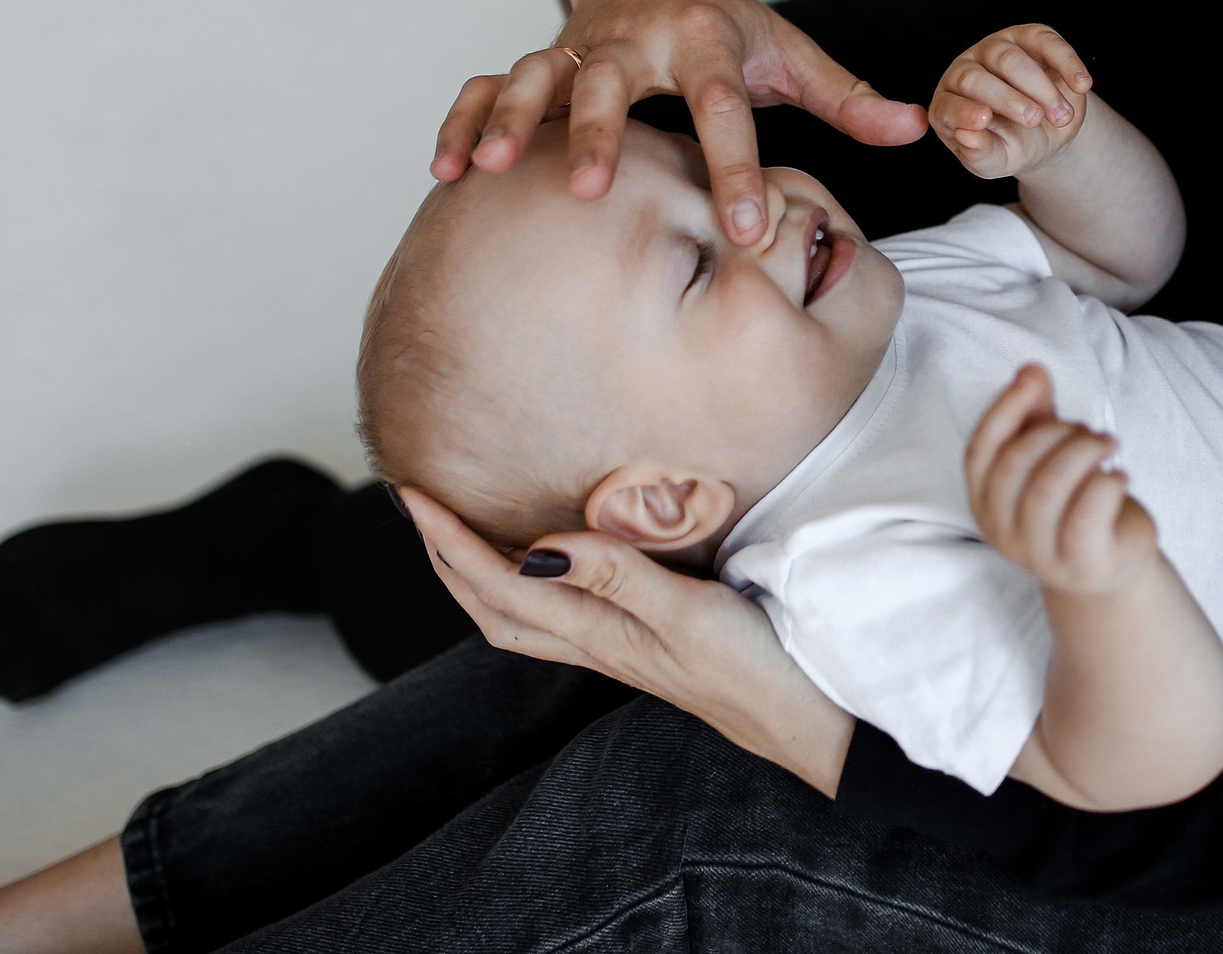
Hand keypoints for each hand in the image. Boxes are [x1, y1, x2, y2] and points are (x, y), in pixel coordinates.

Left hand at [400, 487, 856, 795]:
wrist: (811, 726)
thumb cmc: (761, 673)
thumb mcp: (691, 615)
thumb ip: (619, 577)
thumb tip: (539, 546)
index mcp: (601, 635)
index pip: (502, 585)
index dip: (451, 542)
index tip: (411, 496)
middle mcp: (600, 645)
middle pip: (494, 609)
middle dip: (445, 560)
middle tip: (415, 507)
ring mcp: (622, 650)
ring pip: (522, 618)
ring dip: (477, 578)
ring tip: (457, 535)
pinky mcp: (648, 647)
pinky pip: (562, 617)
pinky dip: (529, 586)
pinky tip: (546, 565)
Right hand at [430, 0, 924, 243]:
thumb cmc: (728, 23)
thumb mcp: (790, 52)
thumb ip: (848, 98)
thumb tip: (918, 131)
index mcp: (704, 41)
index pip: (724, 109)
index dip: (738, 170)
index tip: (751, 234)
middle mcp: (635, 39)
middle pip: (612, 82)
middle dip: (597, 135)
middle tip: (584, 191)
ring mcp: (579, 46)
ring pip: (536, 76)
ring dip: (509, 121)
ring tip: (479, 172)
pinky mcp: (539, 59)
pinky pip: (492, 88)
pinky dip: (466, 121)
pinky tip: (444, 170)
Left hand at [929, 24, 1094, 180]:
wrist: (1048, 132)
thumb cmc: (1013, 146)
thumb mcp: (998, 161)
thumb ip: (981, 155)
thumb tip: (967, 137)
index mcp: (949, 104)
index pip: (948, 105)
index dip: (964, 112)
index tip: (984, 120)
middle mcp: (964, 71)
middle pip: (975, 78)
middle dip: (1008, 100)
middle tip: (1035, 120)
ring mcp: (995, 49)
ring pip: (1009, 58)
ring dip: (1039, 88)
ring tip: (1061, 116)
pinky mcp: (1029, 37)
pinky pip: (1046, 42)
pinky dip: (1066, 62)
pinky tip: (1082, 85)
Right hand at [966, 365, 1156, 597]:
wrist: (1109, 568)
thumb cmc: (1074, 502)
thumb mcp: (1051, 455)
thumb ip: (1036, 413)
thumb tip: (1030, 369)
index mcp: (985, 502)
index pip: (979, 451)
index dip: (1002, 410)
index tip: (1033, 380)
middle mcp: (1002, 532)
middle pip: (1016, 464)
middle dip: (1057, 432)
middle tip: (1089, 431)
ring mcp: (1039, 554)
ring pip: (1049, 487)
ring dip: (1084, 451)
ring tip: (1107, 445)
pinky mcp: (1081, 564)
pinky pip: (1087, 514)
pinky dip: (1107, 483)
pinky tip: (1120, 477)